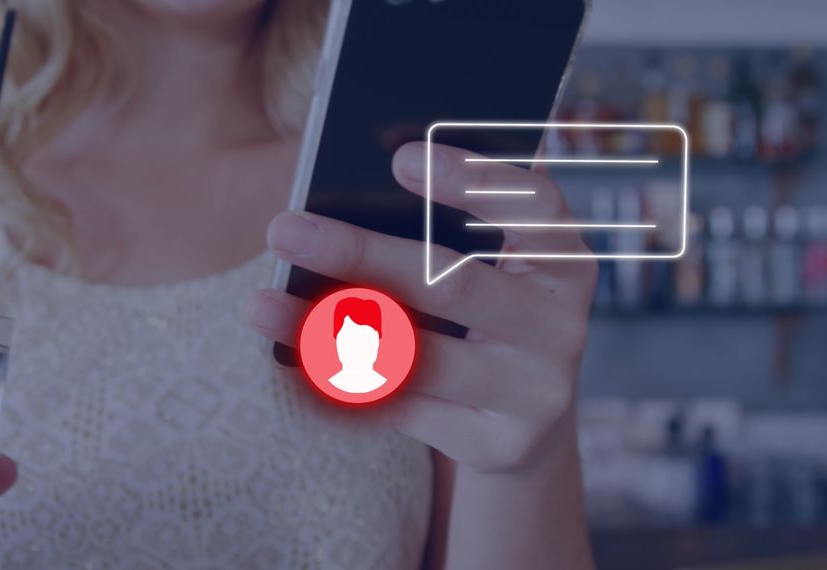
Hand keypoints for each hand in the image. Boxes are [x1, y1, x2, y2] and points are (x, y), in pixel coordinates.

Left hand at [246, 142, 595, 474]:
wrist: (527, 420)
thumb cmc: (491, 315)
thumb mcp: (495, 267)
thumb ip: (452, 231)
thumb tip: (348, 195)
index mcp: (566, 262)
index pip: (535, 208)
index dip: (474, 180)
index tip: (399, 158)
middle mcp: (562, 327)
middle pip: (456, 285)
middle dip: (361, 255)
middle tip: (284, 230)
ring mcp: (534, 392)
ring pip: (418, 359)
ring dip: (328, 330)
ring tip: (260, 304)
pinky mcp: (496, 444)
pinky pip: (402, 410)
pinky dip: (340, 381)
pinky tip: (290, 356)